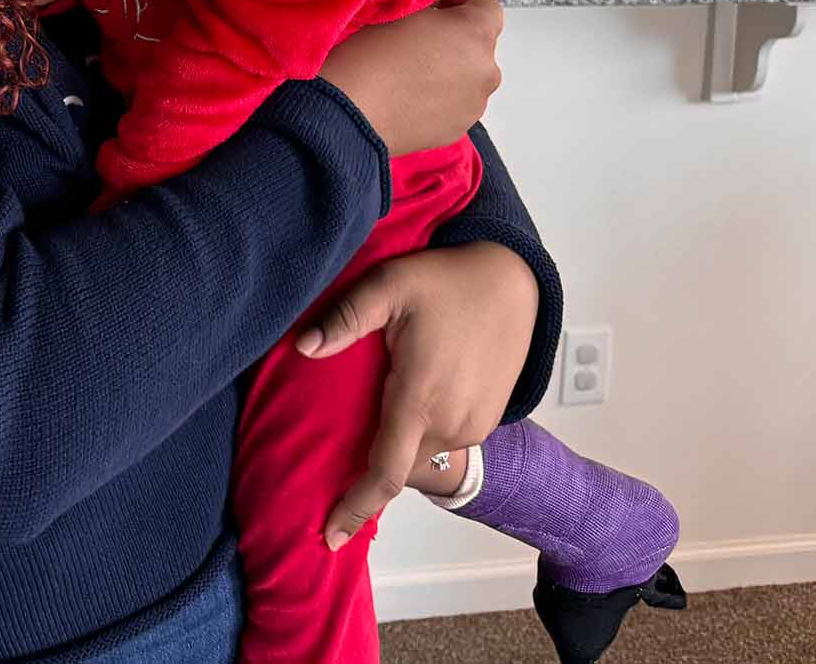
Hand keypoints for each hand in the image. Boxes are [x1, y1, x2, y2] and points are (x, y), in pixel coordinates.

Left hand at [294, 240, 537, 548]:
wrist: (512, 279)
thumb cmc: (447, 279)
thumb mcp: (388, 285)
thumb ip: (345, 318)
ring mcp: (475, 424)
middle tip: (333, 463)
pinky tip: (407, 406)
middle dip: (368, 473)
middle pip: (399, 466)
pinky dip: (421, 435)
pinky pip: (444, 441)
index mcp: (419, 398)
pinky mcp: (488, 420)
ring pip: (422, 454)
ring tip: (372, 423)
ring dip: (396, 448)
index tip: (331, 535)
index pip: (384, 474)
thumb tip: (302, 346)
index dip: (356, 508)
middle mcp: (451, 422)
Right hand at [318, 0, 502, 154]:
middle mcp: (485, 70)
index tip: (436, 4)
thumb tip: (434, 14)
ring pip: (468, 78)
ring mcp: (474, 104)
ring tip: (411, 73)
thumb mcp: (400, 11)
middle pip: (478, 45)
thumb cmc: (369, 56)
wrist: (349, 112)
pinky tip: (409, 96)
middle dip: (454, 38)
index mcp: (475, 33)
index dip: (461, 0)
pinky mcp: (458, 129)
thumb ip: (429, 9)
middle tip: (419, 38)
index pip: (487, 7)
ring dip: (448, 70)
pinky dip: (440, 97)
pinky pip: (455, 104)